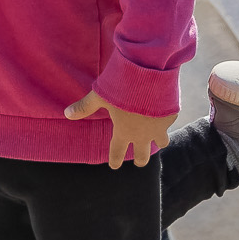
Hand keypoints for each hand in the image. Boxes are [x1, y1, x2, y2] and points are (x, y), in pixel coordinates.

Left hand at [63, 90, 179, 168]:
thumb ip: (85, 107)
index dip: (114, 160)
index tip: (114, 165)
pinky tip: (164, 112)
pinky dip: (165, 120)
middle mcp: (143, 134)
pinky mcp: (172, 115)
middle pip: (143, 156)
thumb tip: (66, 114)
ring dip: (157, 141)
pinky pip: (169, 122)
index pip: (117, 153)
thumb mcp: (100, 95)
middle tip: (139, 160)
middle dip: (140, 159)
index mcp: (123, 132)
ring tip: (155, 138)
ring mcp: (159, 127)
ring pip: (161, 142)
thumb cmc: (122, 86)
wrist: (150, 74)